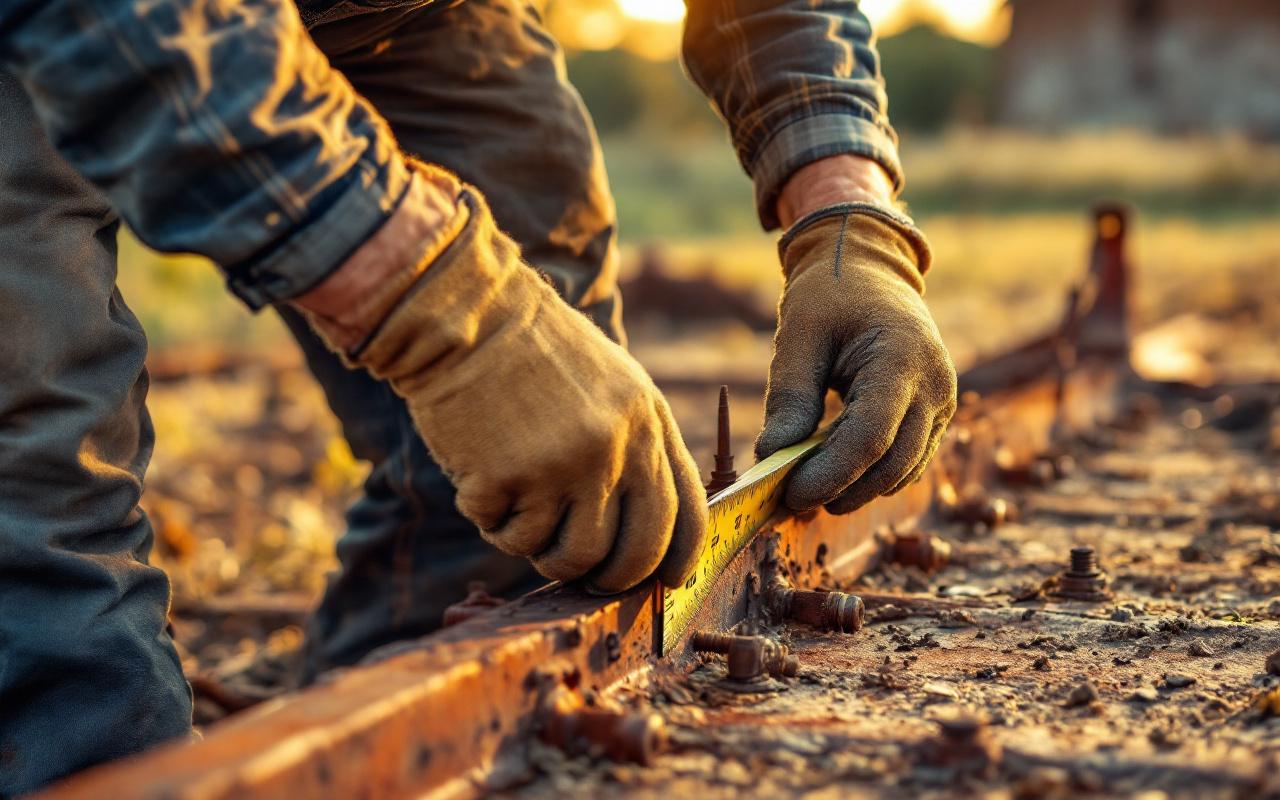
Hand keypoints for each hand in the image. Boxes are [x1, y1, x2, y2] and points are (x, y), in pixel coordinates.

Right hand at [298, 163, 705, 592]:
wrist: (466, 315)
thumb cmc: (533, 348)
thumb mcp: (611, 381)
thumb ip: (635, 443)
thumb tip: (646, 524)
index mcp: (648, 420)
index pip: (685, 513)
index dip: (676, 559)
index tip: (664, 581)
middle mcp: (616, 448)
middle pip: (632, 554)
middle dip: (607, 576)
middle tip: (581, 570)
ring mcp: (563, 466)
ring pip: (567, 558)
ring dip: (541, 550)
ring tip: (520, 511)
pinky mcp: (508, 479)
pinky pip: (506, 535)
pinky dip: (492, 521)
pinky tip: (482, 478)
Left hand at [756, 204, 956, 512]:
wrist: (867, 269)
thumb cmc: (827, 296)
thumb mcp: (798, 337)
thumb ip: (790, 398)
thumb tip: (771, 457)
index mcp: (901, 358)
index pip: (870, 437)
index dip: (831, 474)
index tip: (790, 494)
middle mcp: (934, 383)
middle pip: (892, 463)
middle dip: (841, 489)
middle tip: (791, 500)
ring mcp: (943, 401)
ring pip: (904, 470)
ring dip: (857, 488)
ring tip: (808, 487)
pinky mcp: (937, 413)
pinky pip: (908, 460)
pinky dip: (872, 475)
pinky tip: (835, 473)